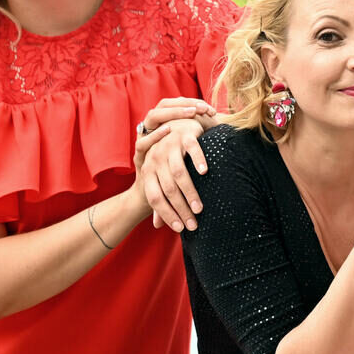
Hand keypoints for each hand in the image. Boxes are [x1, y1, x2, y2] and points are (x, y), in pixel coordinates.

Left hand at [134, 97, 217, 231]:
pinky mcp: (185, 135)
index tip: (180, 228)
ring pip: (179, 174)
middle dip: (181, 210)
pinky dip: (198, 160)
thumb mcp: (162, 177)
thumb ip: (160, 199)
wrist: (178, 124)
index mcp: (148, 171)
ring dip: (190, 193)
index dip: (166, 214)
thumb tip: (157, 225)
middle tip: (193, 224)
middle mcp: (156, 158)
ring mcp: (170, 146)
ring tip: (199, 208)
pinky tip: (205, 172)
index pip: (154, 198)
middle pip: (167, 189)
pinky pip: (192, 150)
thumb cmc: (171, 157)